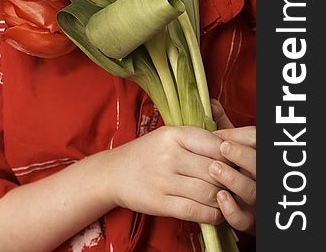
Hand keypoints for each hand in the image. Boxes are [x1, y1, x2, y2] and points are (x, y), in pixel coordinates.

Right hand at [104, 125, 226, 223]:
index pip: (214, 144)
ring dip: (223, 199)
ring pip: (209, 192)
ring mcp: (164, 180)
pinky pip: (196, 211)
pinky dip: (212, 215)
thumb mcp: (167, 136)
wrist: (114, 172)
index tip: (233, 162)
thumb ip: (195, 139)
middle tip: (234, 183)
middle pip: (215, 170)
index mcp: (173, 134)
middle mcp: (169, 155)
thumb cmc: (146, 153)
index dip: (229, 155)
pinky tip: (215, 212)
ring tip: (226, 198)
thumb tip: (229, 149)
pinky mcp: (161, 203)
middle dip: (229, 179)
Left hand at [209, 100, 255, 233]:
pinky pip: (243, 219)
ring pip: (252, 191)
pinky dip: (232, 209)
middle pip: (259, 165)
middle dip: (242, 155)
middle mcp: (261, 177)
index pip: (256, 140)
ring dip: (234, 179)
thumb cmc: (233, 168)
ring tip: (214, 169)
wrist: (237, 203)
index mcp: (257, 154)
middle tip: (223, 148)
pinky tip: (219, 197)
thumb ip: (223, 128)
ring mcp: (256, 200)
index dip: (239, 136)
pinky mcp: (248, 221)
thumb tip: (210, 103)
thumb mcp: (231, 146)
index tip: (219, 136)